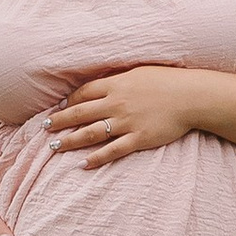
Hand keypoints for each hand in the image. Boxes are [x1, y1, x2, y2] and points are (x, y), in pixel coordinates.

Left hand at [47, 66, 205, 167]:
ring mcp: (126, 122)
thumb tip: (103, 83)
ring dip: (69, 141)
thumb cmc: (167, 81)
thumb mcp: (139, 73)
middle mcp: (116, 103)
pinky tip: (83, 163)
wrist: (191, 97)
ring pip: (90, 133)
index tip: (58, 108)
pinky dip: (96, 158)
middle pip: (79, 114)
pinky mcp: (138, 138)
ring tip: (54, 147)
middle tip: (44, 128)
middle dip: (58, 121)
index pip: (83, 93)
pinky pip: (112, 150)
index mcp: (116, 85)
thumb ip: (119, 79)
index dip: (68, 102)